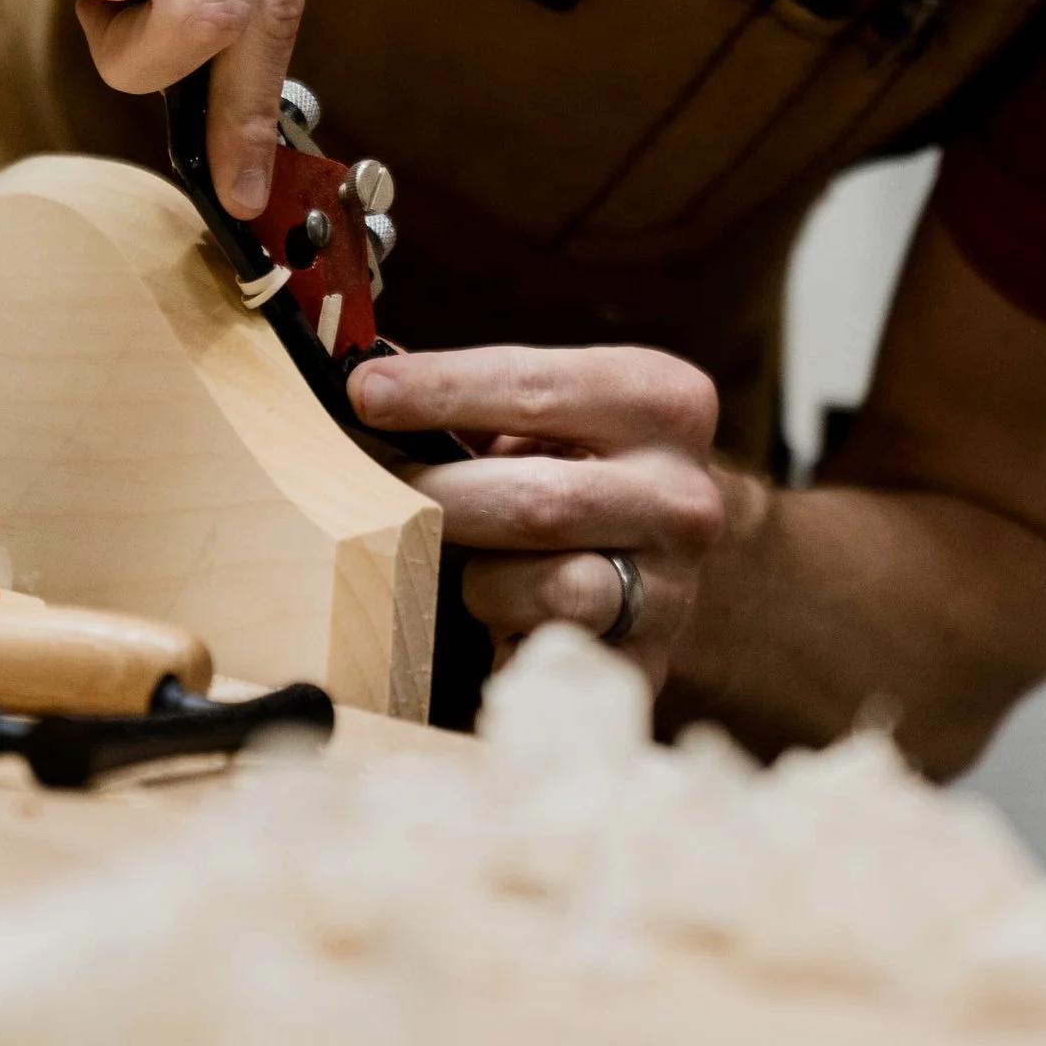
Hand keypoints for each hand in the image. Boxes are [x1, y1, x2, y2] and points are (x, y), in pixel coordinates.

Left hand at [347, 343, 722, 684]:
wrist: (653, 564)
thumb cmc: (575, 472)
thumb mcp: (543, 418)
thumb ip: (468, 397)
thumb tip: (364, 381)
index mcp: (666, 403)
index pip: (537, 389)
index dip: (442, 390)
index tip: (363, 394)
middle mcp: (685, 495)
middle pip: (535, 502)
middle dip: (435, 495)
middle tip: (360, 488)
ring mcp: (675, 588)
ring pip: (549, 587)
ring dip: (484, 579)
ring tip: (473, 562)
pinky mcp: (645, 664)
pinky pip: (546, 653)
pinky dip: (505, 634)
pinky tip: (498, 619)